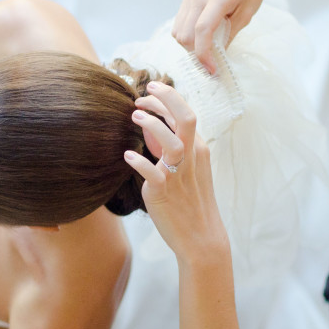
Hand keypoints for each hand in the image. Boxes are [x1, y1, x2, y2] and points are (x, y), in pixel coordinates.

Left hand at [125, 82, 228, 261]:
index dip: (167, 98)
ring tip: (135, 115)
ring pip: (172, 142)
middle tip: (144, 92)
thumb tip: (152, 128)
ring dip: (153, 125)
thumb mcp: (188, 170)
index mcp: (198, 149)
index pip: (185, 114)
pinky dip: (139, 162)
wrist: (200, 237)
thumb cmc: (190, 201)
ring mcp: (179, 175)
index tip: (148, 92)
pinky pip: (152, 173)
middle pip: (185, 118)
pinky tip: (127, 155)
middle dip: (166, 98)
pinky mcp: (164, 192)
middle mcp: (191, 158)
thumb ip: (172, 147)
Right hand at [172, 0, 272, 73]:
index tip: (212, 70)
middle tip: (212, 62)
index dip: (204, 55)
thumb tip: (217, 55)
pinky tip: (202, 36)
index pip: (202, 31)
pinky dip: (187, 34)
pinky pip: (180, 22)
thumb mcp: (249, 11)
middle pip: (185, 34)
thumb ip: (231, 33)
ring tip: (208, 48)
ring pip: (178, 30)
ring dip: (189, 45)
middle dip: (196, 53)